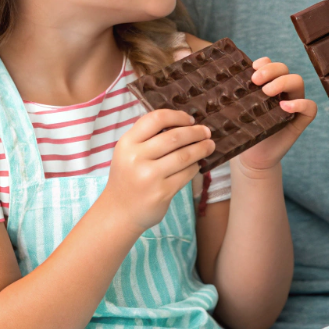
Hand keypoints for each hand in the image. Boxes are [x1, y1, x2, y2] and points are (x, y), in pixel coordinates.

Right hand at [105, 109, 216, 232]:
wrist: (119, 212)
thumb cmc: (128, 177)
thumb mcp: (129, 152)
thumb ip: (149, 137)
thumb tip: (184, 123)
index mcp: (127, 143)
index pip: (156, 119)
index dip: (177, 116)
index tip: (190, 119)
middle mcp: (136, 158)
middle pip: (174, 137)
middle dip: (195, 132)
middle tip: (206, 132)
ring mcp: (149, 176)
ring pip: (184, 156)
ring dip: (201, 148)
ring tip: (210, 145)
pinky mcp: (162, 192)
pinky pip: (186, 174)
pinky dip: (195, 167)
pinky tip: (197, 164)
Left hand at [232, 57, 316, 176]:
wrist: (251, 157)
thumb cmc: (242, 132)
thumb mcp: (236, 110)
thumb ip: (233, 95)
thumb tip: (217, 78)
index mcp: (267, 84)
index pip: (271, 64)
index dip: (264, 63)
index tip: (251, 69)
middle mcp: (282, 91)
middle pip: (284, 69)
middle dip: (271, 70)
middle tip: (255, 81)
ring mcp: (294, 104)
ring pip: (297, 81)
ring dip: (282, 82)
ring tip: (267, 93)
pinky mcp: (300, 121)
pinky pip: (310, 107)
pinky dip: (300, 103)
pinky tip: (285, 107)